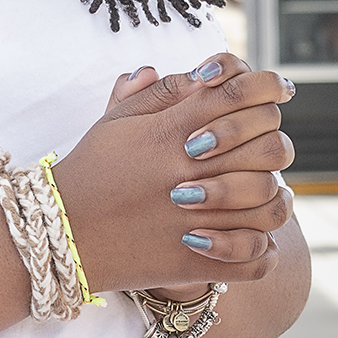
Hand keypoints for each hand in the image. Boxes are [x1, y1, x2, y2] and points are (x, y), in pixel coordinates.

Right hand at [51, 54, 294, 295]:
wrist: (63, 233)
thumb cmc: (91, 171)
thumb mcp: (116, 121)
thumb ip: (161, 93)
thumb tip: (203, 74)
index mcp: (169, 134)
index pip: (237, 94)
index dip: (264, 85)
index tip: (274, 88)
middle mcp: (189, 175)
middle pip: (267, 146)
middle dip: (269, 138)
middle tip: (262, 141)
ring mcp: (197, 222)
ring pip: (271, 205)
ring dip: (274, 195)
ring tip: (264, 190)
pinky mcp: (196, 263)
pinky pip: (258, 258)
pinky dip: (262, 248)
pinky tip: (250, 234)